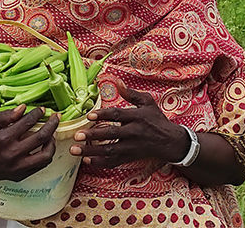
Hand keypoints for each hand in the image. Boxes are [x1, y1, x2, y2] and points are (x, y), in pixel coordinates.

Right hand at [0, 105, 59, 183]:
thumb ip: (5, 115)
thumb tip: (23, 108)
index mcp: (4, 138)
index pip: (28, 122)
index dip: (38, 114)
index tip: (42, 110)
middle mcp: (13, 153)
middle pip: (41, 137)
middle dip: (52, 124)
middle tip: (56, 117)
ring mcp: (17, 166)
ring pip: (46, 155)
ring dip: (52, 142)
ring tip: (52, 134)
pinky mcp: (19, 175)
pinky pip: (40, 166)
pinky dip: (45, 155)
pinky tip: (45, 146)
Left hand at [69, 84, 187, 168]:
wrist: (169, 141)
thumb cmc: (156, 119)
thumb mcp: (147, 102)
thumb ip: (131, 93)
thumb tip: (117, 81)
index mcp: (137, 117)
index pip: (118, 115)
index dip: (103, 115)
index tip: (89, 116)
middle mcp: (133, 132)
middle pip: (111, 134)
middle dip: (93, 136)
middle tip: (77, 136)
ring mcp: (131, 147)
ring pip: (109, 151)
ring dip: (91, 151)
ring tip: (74, 150)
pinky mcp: (129, 157)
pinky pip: (113, 162)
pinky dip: (99, 162)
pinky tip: (86, 160)